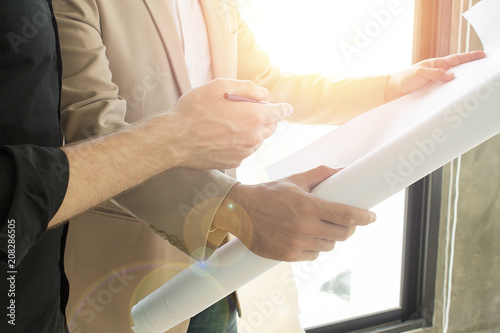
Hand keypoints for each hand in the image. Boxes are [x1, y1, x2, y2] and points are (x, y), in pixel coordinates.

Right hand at [163, 78, 292, 169]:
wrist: (175, 139)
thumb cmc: (194, 110)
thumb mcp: (219, 87)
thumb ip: (247, 88)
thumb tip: (264, 94)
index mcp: (253, 116)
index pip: (278, 112)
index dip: (284, 109)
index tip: (287, 108)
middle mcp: (253, 137)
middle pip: (270, 128)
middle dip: (266, 119)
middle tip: (251, 111)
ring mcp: (244, 152)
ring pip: (258, 140)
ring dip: (253, 131)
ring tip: (233, 123)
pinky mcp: (233, 162)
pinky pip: (244, 151)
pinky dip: (241, 143)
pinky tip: (225, 137)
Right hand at [213, 166, 376, 260]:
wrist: (240, 212)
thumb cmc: (268, 194)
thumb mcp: (294, 180)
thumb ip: (320, 175)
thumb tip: (342, 170)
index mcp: (308, 206)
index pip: (346, 215)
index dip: (364, 217)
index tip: (372, 216)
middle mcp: (304, 227)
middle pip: (342, 234)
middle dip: (349, 228)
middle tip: (346, 223)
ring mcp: (296, 243)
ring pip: (328, 246)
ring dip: (330, 238)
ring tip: (321, 228)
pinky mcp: (288, 255)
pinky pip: (312, 256)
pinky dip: (314, 248)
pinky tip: (307, 239)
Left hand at [385, 51, 485, 101]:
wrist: (392, 91)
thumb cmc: (404, 79)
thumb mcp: (419, 73)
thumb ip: (435, 73)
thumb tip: (451, 75)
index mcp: (436, 64)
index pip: (456, 59)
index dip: (469, 57)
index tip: (482, 55)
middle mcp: (438, 73)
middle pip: (458, 71)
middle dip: (470, 70)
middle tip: (482, 71)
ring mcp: (436, 84)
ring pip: (452, 83)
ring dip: (461, 85)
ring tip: (472, 85)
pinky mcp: (432, 94)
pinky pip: (445, 94)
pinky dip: (451, 95)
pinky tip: (457, 98)